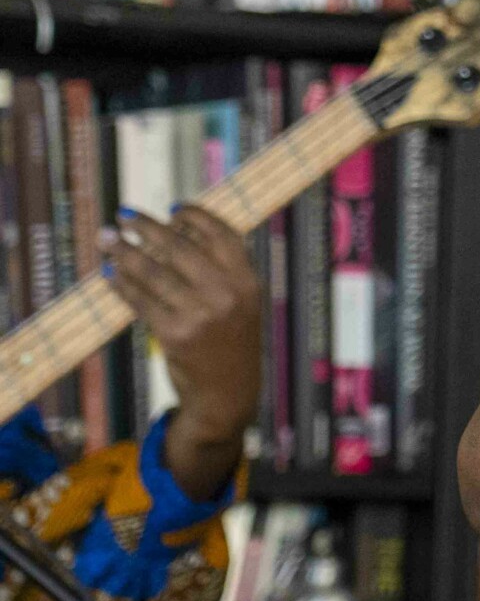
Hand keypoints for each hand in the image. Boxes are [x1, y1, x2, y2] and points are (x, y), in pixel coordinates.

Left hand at [101, 207, 263, 497]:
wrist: (228, 392)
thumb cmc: (230, 342)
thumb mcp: (242, 303)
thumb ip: (220, 270)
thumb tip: (177, 230)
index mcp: (249, 281)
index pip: (223, 235)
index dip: (197, 217)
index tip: (173, 208)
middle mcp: (228, 295)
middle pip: (181, 248)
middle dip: (147, 228)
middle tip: (124, 216)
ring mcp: (201, 315)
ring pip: (154, 273)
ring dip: (125, 253)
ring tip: (107, 241)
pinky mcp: (174, 334)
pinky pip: (141, 301)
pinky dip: (122, 285)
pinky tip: (111, 275)